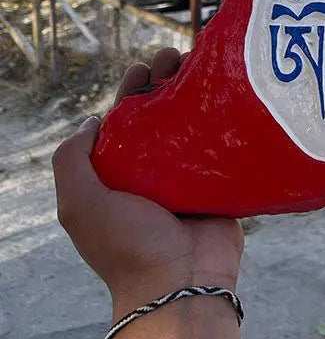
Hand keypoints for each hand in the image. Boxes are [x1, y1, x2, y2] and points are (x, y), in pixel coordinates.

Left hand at [53, 48, 243, 317]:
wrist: (179, 282)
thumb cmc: (127, 244)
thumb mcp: (79, 202)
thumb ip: (73, 158)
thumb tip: (94, 121)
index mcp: (120, 173)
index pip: (125, 120)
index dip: (133, 90)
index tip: (145, 67)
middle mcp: (155, 171)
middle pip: (163, 115)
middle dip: (168, 83)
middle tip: (179, 56)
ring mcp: (192, 177)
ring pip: (197, 125)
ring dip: (200, 95)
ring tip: (207, 66)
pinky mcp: (222, 185)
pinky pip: (227, 147)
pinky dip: (231, 123)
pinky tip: (238, 98)